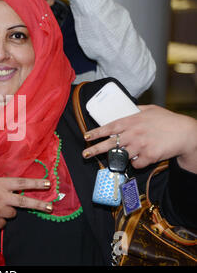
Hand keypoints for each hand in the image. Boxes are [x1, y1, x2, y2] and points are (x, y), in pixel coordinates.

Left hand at [82, 105, 196, 172]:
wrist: (186, 133)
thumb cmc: (168, 121)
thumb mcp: (150, 109)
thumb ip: (135, 110)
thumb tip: (125, 108)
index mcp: (132, 121)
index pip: (109, 127)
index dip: (96, 133)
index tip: (86, 137)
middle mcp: (133, 134)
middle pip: (110, 144)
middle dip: (95, 150)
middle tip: (85, 154)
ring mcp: (140, 146)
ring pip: (121, 156)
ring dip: (119, 158)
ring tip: (120, 157)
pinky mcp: (149, 157)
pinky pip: (136, 164)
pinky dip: (137, 163)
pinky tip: (142, 157)